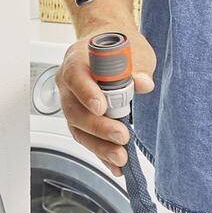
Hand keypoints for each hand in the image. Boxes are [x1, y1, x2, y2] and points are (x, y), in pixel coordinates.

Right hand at [59, 24, 149, 169]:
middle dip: (98, 127)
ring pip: (78, 129)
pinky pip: (86, 138)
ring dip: (99, 146)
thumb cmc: (117, 47)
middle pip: (75, 110)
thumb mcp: (132, 50)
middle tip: (121, 137)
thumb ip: (136, 67)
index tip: (102, 106)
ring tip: (120, 158)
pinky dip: (101, 153)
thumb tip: (143, 84)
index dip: (87, 93)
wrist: (107, 46)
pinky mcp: (80, 119)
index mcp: (77, 62)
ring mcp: (72, 103)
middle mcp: (68, 85)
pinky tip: (116, 166)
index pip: (76, 78)